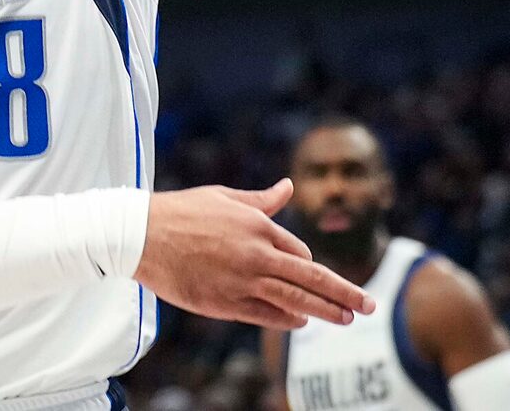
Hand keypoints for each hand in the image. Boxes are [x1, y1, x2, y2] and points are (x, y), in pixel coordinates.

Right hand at [134, 181, 374, 329]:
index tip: (313, 271)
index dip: (309, 262)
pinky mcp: (227, 303)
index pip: (300, 250)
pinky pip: (267, 315)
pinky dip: (289, 318)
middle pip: (312, 278)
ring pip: (296, 300)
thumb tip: (289, 187)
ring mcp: (243, 281)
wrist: (140, 235)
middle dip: (345, 293)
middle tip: (369, 306)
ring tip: (348, 319)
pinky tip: (301, 322)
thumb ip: (261, 200)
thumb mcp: (223, 198)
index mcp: (258, 225)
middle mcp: (257, 254)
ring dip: (326, 312)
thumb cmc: (180, 212)